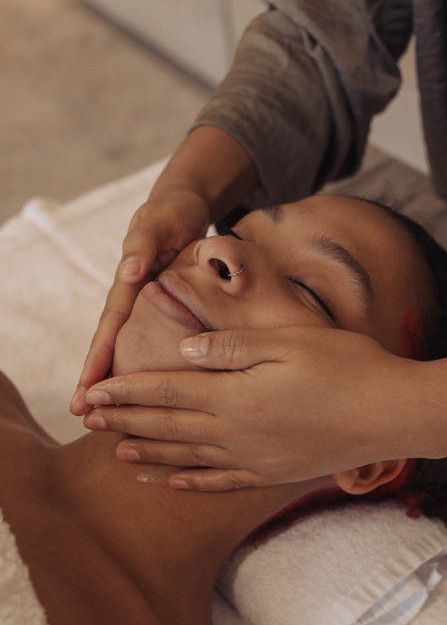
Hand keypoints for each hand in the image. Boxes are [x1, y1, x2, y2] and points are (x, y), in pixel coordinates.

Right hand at [71, 190, 209, 414]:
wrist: (187, 209)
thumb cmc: (171, 213)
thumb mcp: (158, 221)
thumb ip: (144, 243)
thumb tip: (130, 272)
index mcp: (129, 285)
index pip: (110, 328)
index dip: (97, 360)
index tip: (83, 392)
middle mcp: (134, 301)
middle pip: (113, 346)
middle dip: (97, 380)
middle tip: (81, 416)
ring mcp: (149, 309)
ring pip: (132, 349)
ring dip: (121, 379)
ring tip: (114, 415)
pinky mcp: (168, 311)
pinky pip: (155, 342)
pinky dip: (150, 366)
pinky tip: (152, 393)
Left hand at [83, 326, 411, 489]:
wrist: (394, 414)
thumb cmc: (347, 366)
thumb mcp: (289, 341)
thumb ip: (232, 346)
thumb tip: (185, 350)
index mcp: (237, 394)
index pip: (167, 392)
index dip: (128, 391)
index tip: (94, 392)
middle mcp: (238, 432)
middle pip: (170, 427)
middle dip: (127, 422)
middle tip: (90, 421)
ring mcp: (256, 458)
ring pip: (188, 459)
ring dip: (150, 456)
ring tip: (117, 455)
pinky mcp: (274, 473)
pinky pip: (222, 482)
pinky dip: (192, 483)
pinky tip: (173, 483)